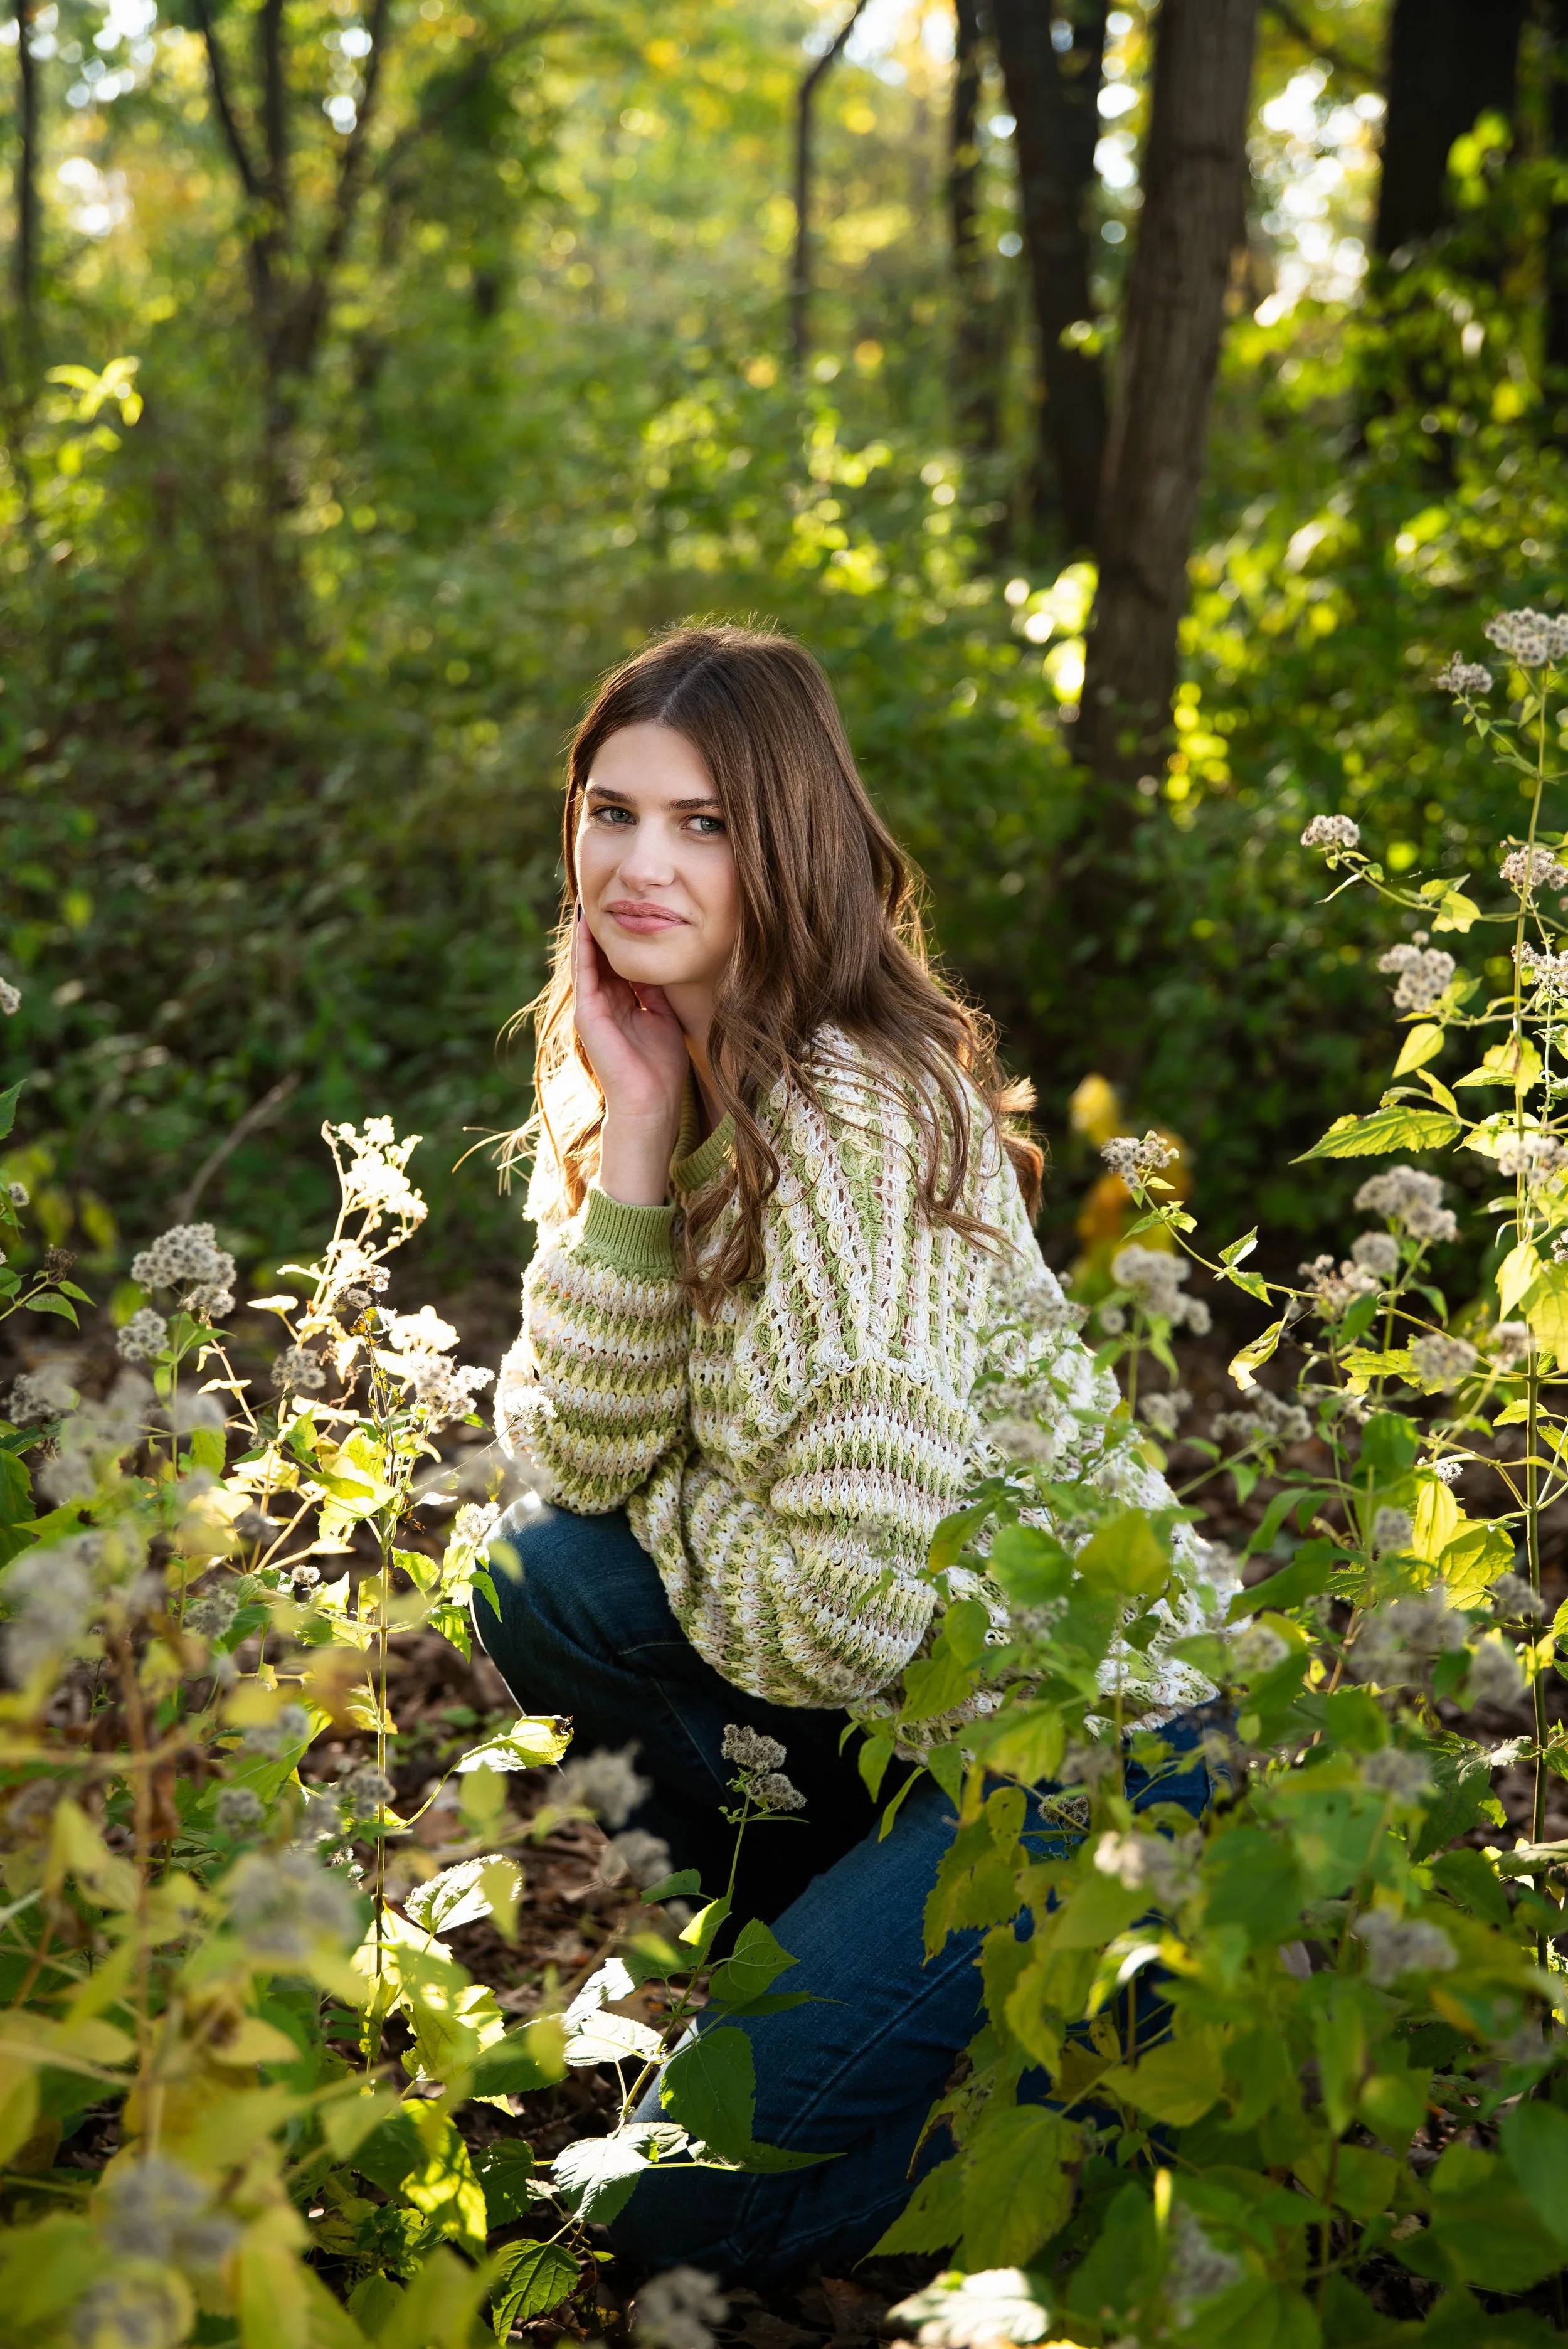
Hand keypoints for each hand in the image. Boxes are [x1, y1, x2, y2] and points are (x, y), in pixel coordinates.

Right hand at [572, 914, 688, 1205]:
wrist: (651, 1104)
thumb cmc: (662, 1070)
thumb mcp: (665, 1018)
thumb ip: (657, 992)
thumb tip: (661, 962)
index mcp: (623, 1004)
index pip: (619, 961)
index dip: (623, 935)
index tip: (629, 906)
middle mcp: (604, 1004)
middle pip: (602, 955)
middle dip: (605, 926)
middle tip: (605, 889)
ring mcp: (592, 1009)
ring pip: (590, 960)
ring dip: (590, 930)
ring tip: (590, 896)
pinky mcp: (587, 1016)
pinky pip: (584, 974)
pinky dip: (584, 949)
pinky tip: (586, 925)